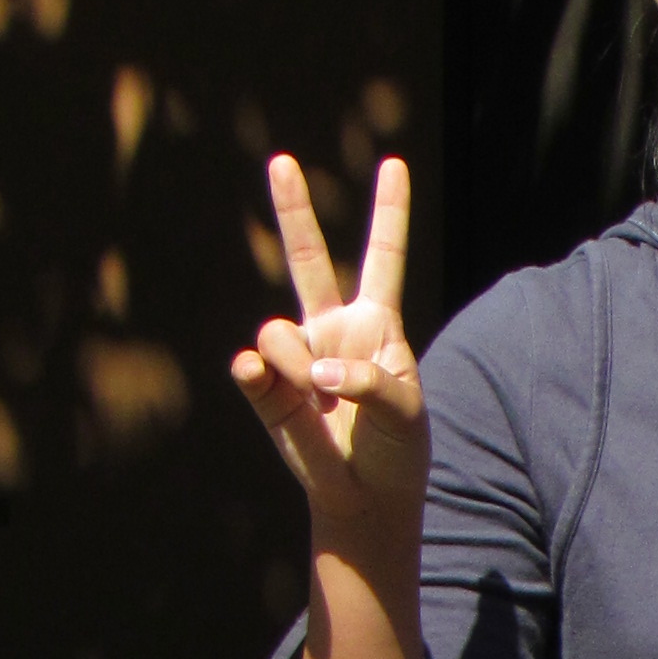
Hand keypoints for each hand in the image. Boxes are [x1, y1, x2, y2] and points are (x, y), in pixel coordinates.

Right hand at [230, 153, 426, 550]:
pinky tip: (278, 391)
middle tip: (281, 160)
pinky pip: (253, 365)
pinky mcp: (266, 386)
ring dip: (297, 364)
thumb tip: (310, 368)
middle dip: (292, 209)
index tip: (394, 163)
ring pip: (278, 331)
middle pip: (308, 259)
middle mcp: (332, 330)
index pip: (384, 258)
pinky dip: (264, 377)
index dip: (389, 212)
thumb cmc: (396, 450)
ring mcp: (295, 355)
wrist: (365, 498)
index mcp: (378, 325)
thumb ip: (367, 379)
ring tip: (319, 400)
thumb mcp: (404, 411)